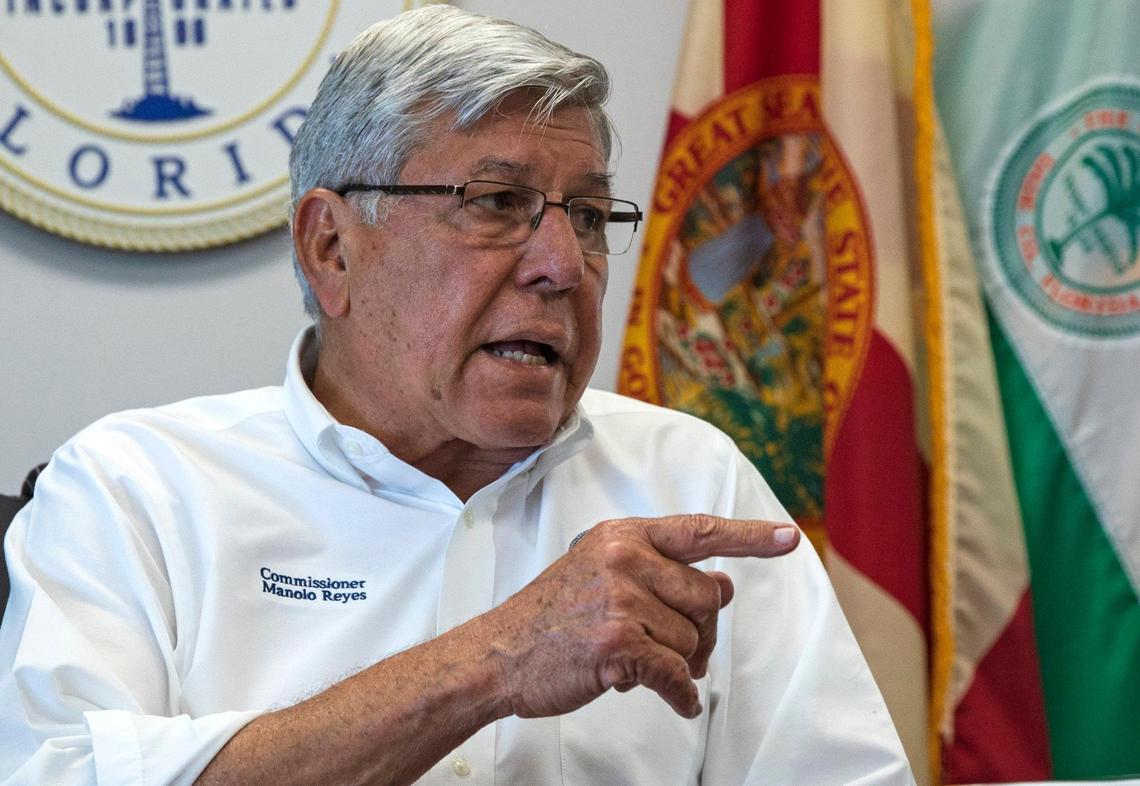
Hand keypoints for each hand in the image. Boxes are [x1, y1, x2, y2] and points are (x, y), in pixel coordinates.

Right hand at [478, 514, 798, 719]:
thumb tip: (723, 584)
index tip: (788, 538)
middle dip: (698, 631)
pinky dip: (681, 695)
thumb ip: (660, 571)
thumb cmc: (551, 616)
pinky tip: (676, 700)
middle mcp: (624, 557)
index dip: (749, 536)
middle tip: (670, 647)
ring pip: (694, 640)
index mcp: (622, 535)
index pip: (699, 530)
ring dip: (679, 662)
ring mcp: (620, 599)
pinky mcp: (618, 643)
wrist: (499, 653)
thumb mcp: (601, 573)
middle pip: (707, 598)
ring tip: (643, 664)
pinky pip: (677, 675)